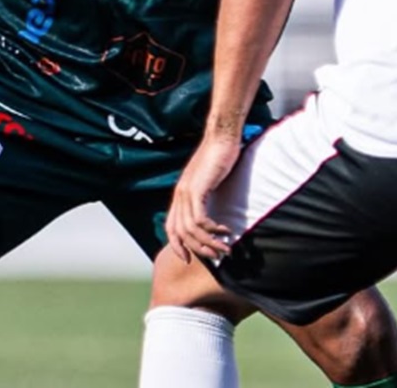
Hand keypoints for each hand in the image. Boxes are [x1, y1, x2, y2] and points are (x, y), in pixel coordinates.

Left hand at [165, 135, 241, 263]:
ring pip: (190, 229)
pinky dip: (212, 229)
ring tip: (225, 248)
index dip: (178, 246)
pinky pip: (199, 219)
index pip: (171, 227)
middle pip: (180, 233)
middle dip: (198, 250)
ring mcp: (187, 192)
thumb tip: (212, 215)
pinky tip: (226, 230)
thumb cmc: (219, 157)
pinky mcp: (197, 189)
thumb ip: (206, 197)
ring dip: (208, 243)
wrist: (221, 137)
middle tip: (217, 256)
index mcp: (180, 194)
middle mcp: (180, 194)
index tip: (190, 259)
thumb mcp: (209, 182)